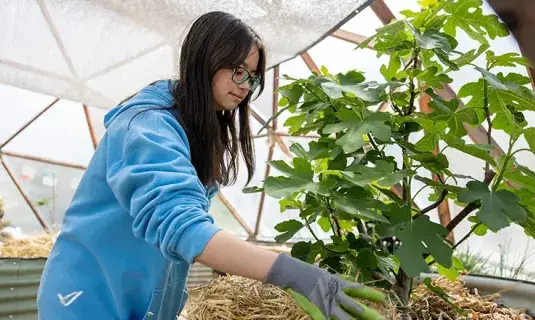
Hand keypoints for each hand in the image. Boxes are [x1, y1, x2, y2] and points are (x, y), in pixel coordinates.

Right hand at [264, 253, 385, 319]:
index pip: (359, 290)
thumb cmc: (311, 274)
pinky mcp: (318, 311)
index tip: (384, 298)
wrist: (294, 274)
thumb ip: (342, 279)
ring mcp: (327, 304)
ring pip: (345, 317)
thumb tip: (353, 280)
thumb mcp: (329, 275)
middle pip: (356, 307)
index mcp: (339, 285)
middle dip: (370, 315)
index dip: (372, 294)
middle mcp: (336, 295)